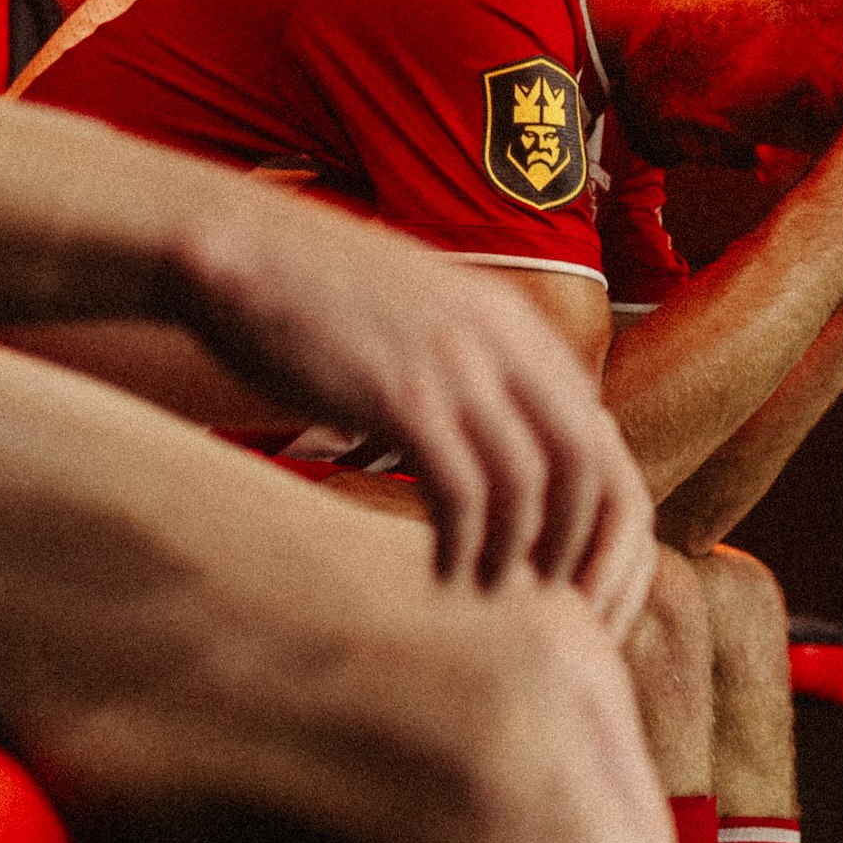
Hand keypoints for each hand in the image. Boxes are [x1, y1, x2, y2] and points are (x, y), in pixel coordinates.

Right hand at [176, 195, 657, 633]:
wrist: (241, 250)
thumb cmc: (321, 298)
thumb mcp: (428, 318)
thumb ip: (478, 369)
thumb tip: (506, 446)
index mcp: (515, 324)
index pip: (599, 430)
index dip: (601, 510)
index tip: (578, 564)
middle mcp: (500, 340)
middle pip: (583, 459)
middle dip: (577, 540)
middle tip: (553, 593)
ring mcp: (452, 364)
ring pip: (527, 481)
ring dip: (516, 550)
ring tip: (491, 586)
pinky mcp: (398, 394)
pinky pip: (459, 490)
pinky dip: (463, 543)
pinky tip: (444, 571)